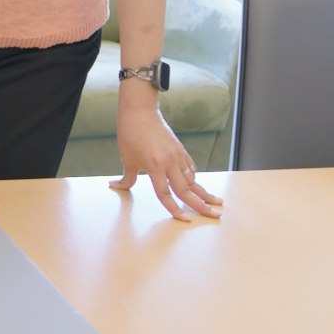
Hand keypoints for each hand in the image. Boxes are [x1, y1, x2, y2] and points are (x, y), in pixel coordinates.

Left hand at [110, 104, 223, 220]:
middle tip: (215, 216)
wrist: (139, 113)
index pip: (166, 194)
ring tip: (216, 203)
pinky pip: (190, 168)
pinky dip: (194, 179)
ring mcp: (177, 156)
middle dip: (201, 205)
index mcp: (154, 166)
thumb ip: (126, 178)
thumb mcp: (127, 159)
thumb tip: (116, 186)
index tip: (186, 220)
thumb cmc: (130, 135)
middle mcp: (169, 162)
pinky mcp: (180, 150)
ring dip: (204, 192)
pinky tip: (199, 187)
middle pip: (187, 190)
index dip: (175, 209)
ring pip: (192, 179)